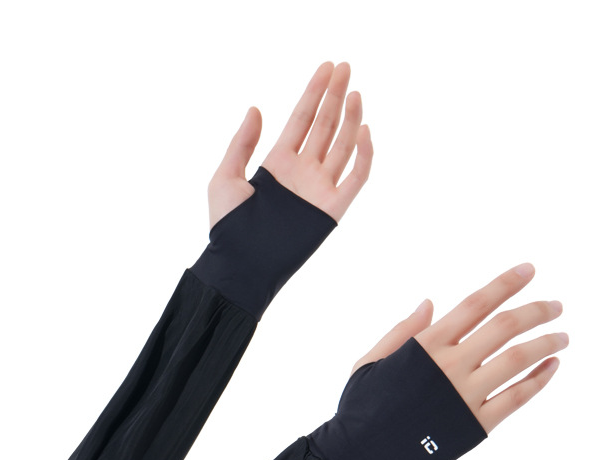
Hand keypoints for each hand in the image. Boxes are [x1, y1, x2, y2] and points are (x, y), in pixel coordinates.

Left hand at [207, 62, 372, 230]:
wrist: (240, 264)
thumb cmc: (226, 227)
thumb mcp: (225, 178)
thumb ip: (241, 143)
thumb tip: (255, 108)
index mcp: (277, 163)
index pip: (301, 119)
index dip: (314, 92)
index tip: (327, 67)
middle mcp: (302, 172)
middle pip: (325, 126)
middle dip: (336, 96)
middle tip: (346, 67)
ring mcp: (319, 189)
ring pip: (343, 147)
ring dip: (351, 119)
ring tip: (355, 91)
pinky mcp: (331, 210)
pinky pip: (355, 179)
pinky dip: (363, 156)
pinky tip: (364, 130)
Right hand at [351, 264, 568, 432]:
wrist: (360, 457)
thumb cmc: (360, 409)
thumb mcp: (369, 362)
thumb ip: (402, 332)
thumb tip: (430, 304)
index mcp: (425, 346)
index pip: (475, 304)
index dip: (505, 283)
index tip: (529, 270)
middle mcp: (450, 365)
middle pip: (505, 326)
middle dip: (537, 310)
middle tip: (556, 306)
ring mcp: (465, 395)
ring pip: (518, 359)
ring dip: (546, 343)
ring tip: (563, 336)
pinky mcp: (476, 425)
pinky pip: (518, 398)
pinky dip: (540, 380)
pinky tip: (552, 367)